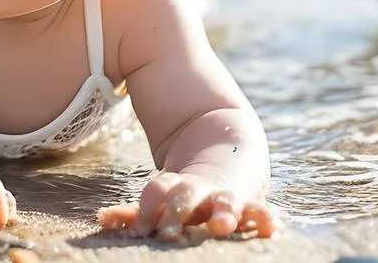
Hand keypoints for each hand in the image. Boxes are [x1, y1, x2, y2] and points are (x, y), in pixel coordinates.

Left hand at [97, 171, 274, 240]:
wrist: (229, 147)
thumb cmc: (190, 188)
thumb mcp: (166, 194)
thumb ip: (138, 213)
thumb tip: (103, 220)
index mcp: (176, 187)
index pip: (157, 191)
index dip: (149, 206)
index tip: (143, 227)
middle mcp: (201, 191)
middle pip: (185, 196)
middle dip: (177, 211)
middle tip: (168, 231)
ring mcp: (227, 197)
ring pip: (223, 202)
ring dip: (223, 212)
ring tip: (222, 223)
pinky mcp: (253, 203)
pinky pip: (261, 212)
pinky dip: (267, 219)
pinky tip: (273, 229)